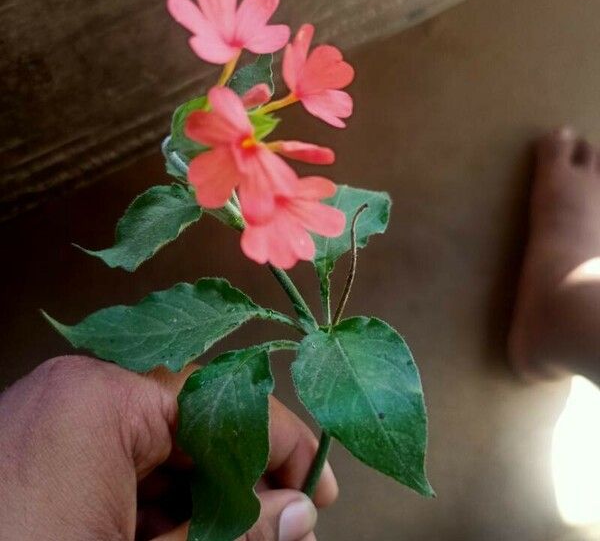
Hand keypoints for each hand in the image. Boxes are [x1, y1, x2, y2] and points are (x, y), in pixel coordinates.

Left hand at [0, 356, 337, 540]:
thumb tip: (299, 514)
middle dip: (240, 482)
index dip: (279, 442)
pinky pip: (118, 473)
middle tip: (282, 530)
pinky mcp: (39, 456)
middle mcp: (77, 393)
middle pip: (191, 428)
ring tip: (235, 539)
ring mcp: (53, 422)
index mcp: (101, 397)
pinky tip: (173, 539)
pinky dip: (153, 510)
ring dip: (200, 503)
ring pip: (157, 456)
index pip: (221, 400)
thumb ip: (230, 534)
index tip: (316, 487)